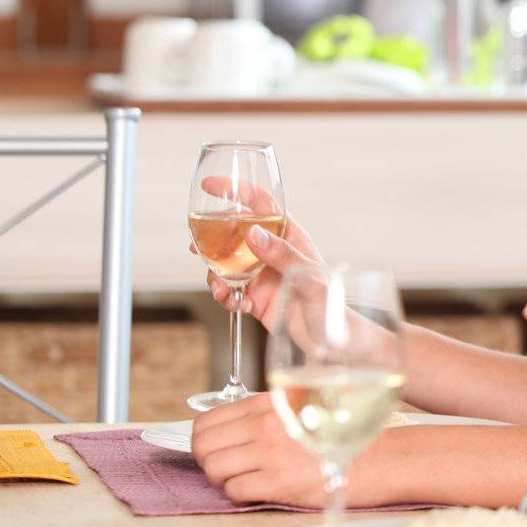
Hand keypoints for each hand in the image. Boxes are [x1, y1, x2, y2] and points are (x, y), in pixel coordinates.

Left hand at [191, 393, 335, 506]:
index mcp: (270, 403)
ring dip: (223, 479)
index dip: (206, 440)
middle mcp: (266, 424)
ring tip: (245, 480)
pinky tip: (259, 491)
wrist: (374, 460)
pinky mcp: (278, 481)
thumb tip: (227, 434)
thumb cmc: (340, 438)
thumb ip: (267, 415)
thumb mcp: (301, 411)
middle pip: (203, 445)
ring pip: (214, 468)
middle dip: (209, 460)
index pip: (208, 420)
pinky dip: (241, 495)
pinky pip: (234, 490)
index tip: (217, 450)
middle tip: (228, 468)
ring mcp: (271, 452)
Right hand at [192, 175, 323, 331]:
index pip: (261, 204)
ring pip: (225, 264)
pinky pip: (229, 290)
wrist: (331, 341)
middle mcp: (272, 251)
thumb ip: (283, 255)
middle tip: (195, 247)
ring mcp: (261, 274)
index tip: (210, 186)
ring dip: (214, 275)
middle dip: (211, 239)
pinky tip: (237, 305)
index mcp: (289, 236)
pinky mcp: (254, 297)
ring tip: (220, 289)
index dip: (236, 191)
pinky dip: (226, 297)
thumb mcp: (309, 277)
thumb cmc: (332, 305)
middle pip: (234, 233)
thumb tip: (252, 234)